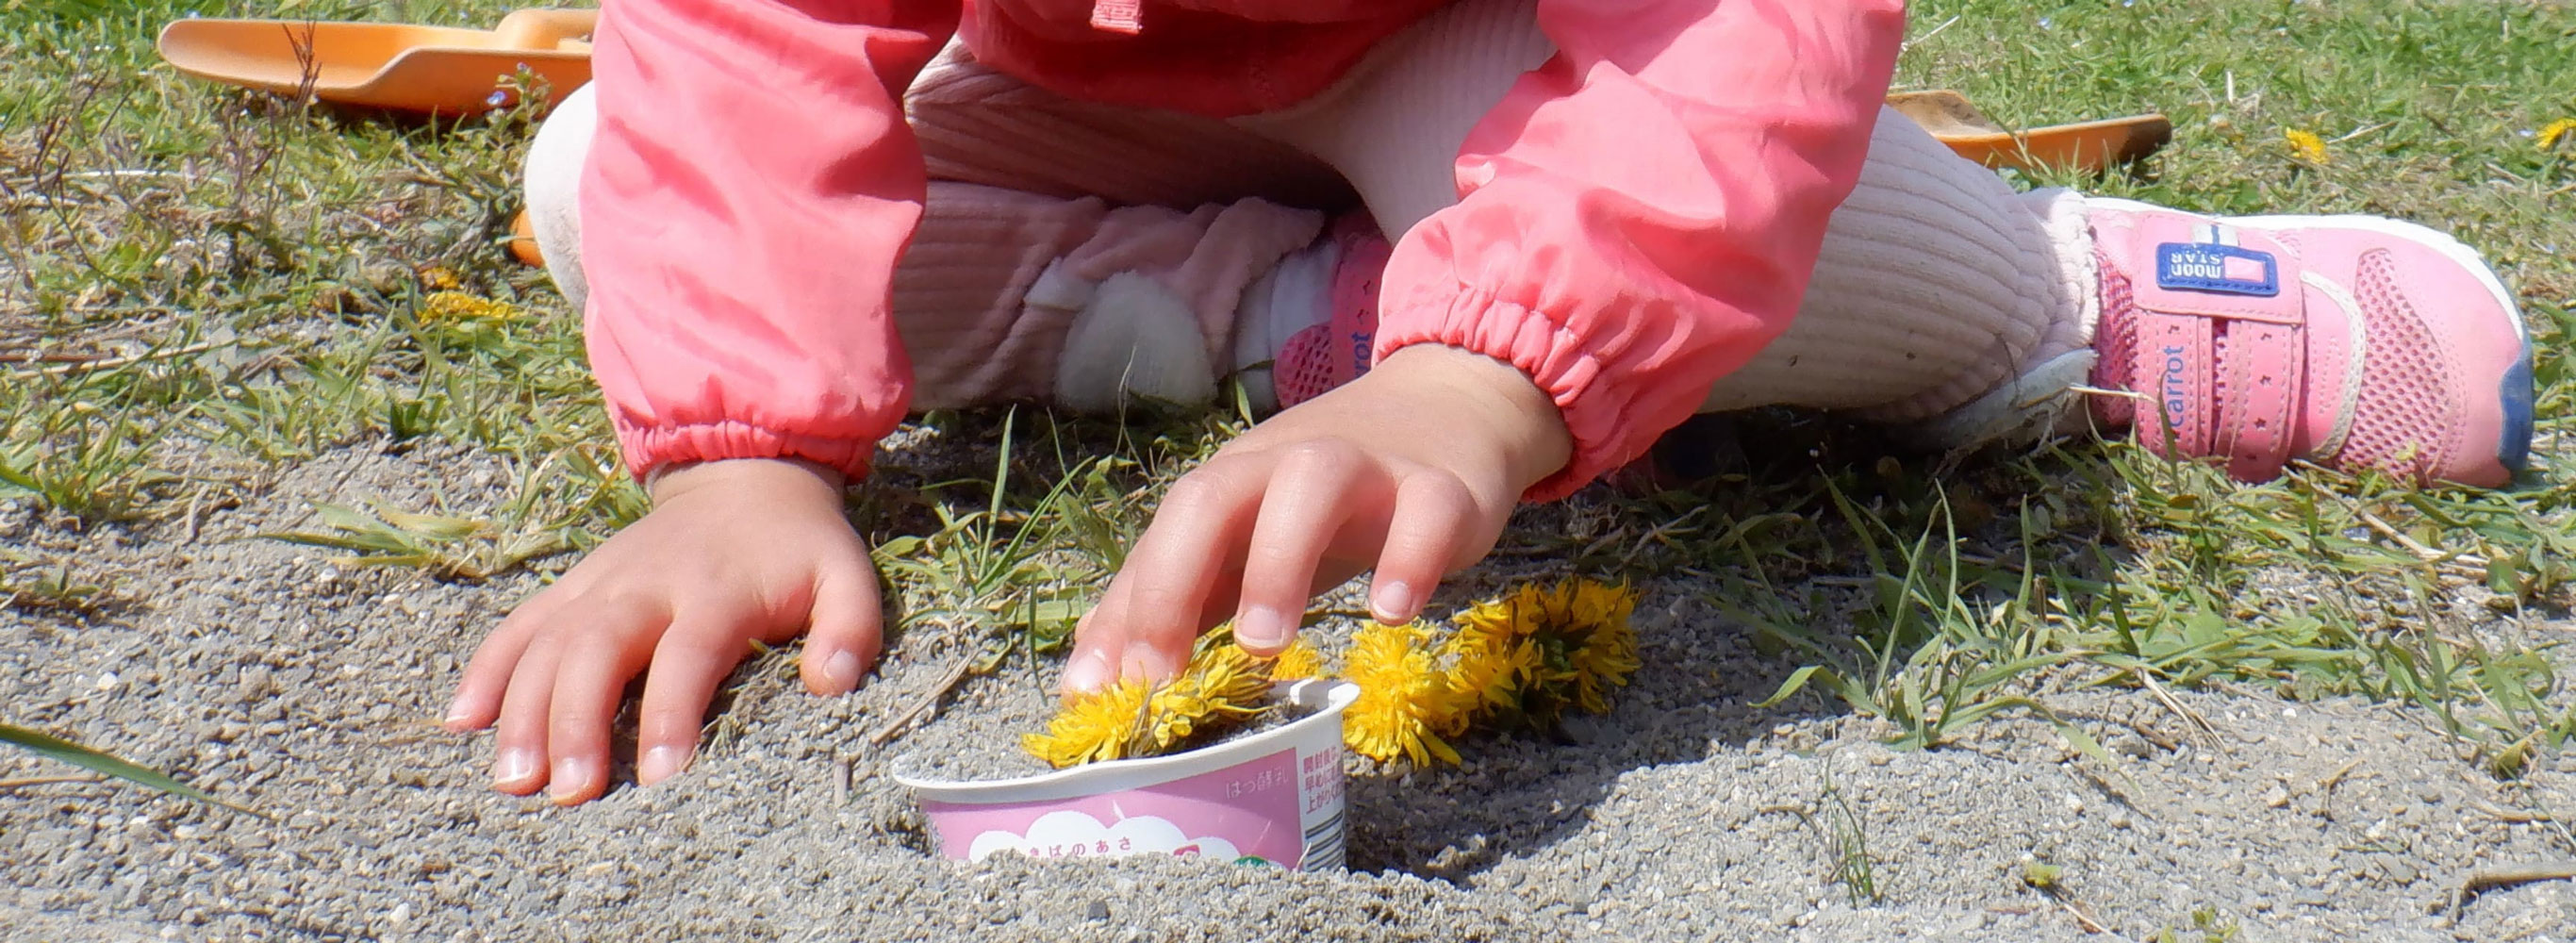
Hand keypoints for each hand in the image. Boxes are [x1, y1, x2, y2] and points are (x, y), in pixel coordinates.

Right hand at [442, 458, 881, 803]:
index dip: (672, 714)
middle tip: (567, 791)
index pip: (688, 654)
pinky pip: (520, 625)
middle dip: (576, 720)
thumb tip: (832, 684)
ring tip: (512, 779)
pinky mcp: (572, 586)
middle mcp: (647, 584)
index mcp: (716, 589)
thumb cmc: (797, 547)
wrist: (744, 476)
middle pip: (598, 648)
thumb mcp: (846, 576)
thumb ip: (850, 628)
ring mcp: (600, 583)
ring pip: (548, 642)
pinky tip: (462, 721)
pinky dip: (488, 669)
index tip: (661, 777)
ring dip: (522, 709)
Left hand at [1062, 345, 1572, 691]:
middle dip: (1181, 579)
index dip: (1136, 608)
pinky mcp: (1440, 487)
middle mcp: (1285, 465)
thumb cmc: (1324, 500)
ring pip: (1311, 491)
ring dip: (1279, 563)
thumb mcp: (1242, 541)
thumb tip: (1086, 686)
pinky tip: (1391, 614)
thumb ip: (1170, 604)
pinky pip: (1425, 513)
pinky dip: (1407, 560)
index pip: (1166, 536)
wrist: (1448, 409)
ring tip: (1266, 644)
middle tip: (1171, 673)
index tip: (1118, 689)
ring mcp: (1366, 470)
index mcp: (1231, 481)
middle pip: (1215, 498)